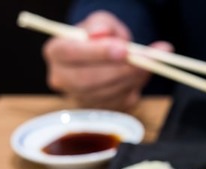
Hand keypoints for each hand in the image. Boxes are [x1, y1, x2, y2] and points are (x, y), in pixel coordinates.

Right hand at [43, 11, 172, 110]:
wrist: (109, 57)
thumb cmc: (102, 37)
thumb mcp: (102, 22)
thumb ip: (102, 24)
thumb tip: (101, 33)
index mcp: (56, 51)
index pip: (70, 53)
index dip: (97, 53)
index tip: (123, 50)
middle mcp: (62, 78)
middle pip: (88, 79)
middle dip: (120, 69)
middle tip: (145, 59)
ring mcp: (79, 97)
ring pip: (107, 93)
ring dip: (132, 78)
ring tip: (149, 61)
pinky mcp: (99, 109)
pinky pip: (119, 101)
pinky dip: (135, 87)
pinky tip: (142, 73)